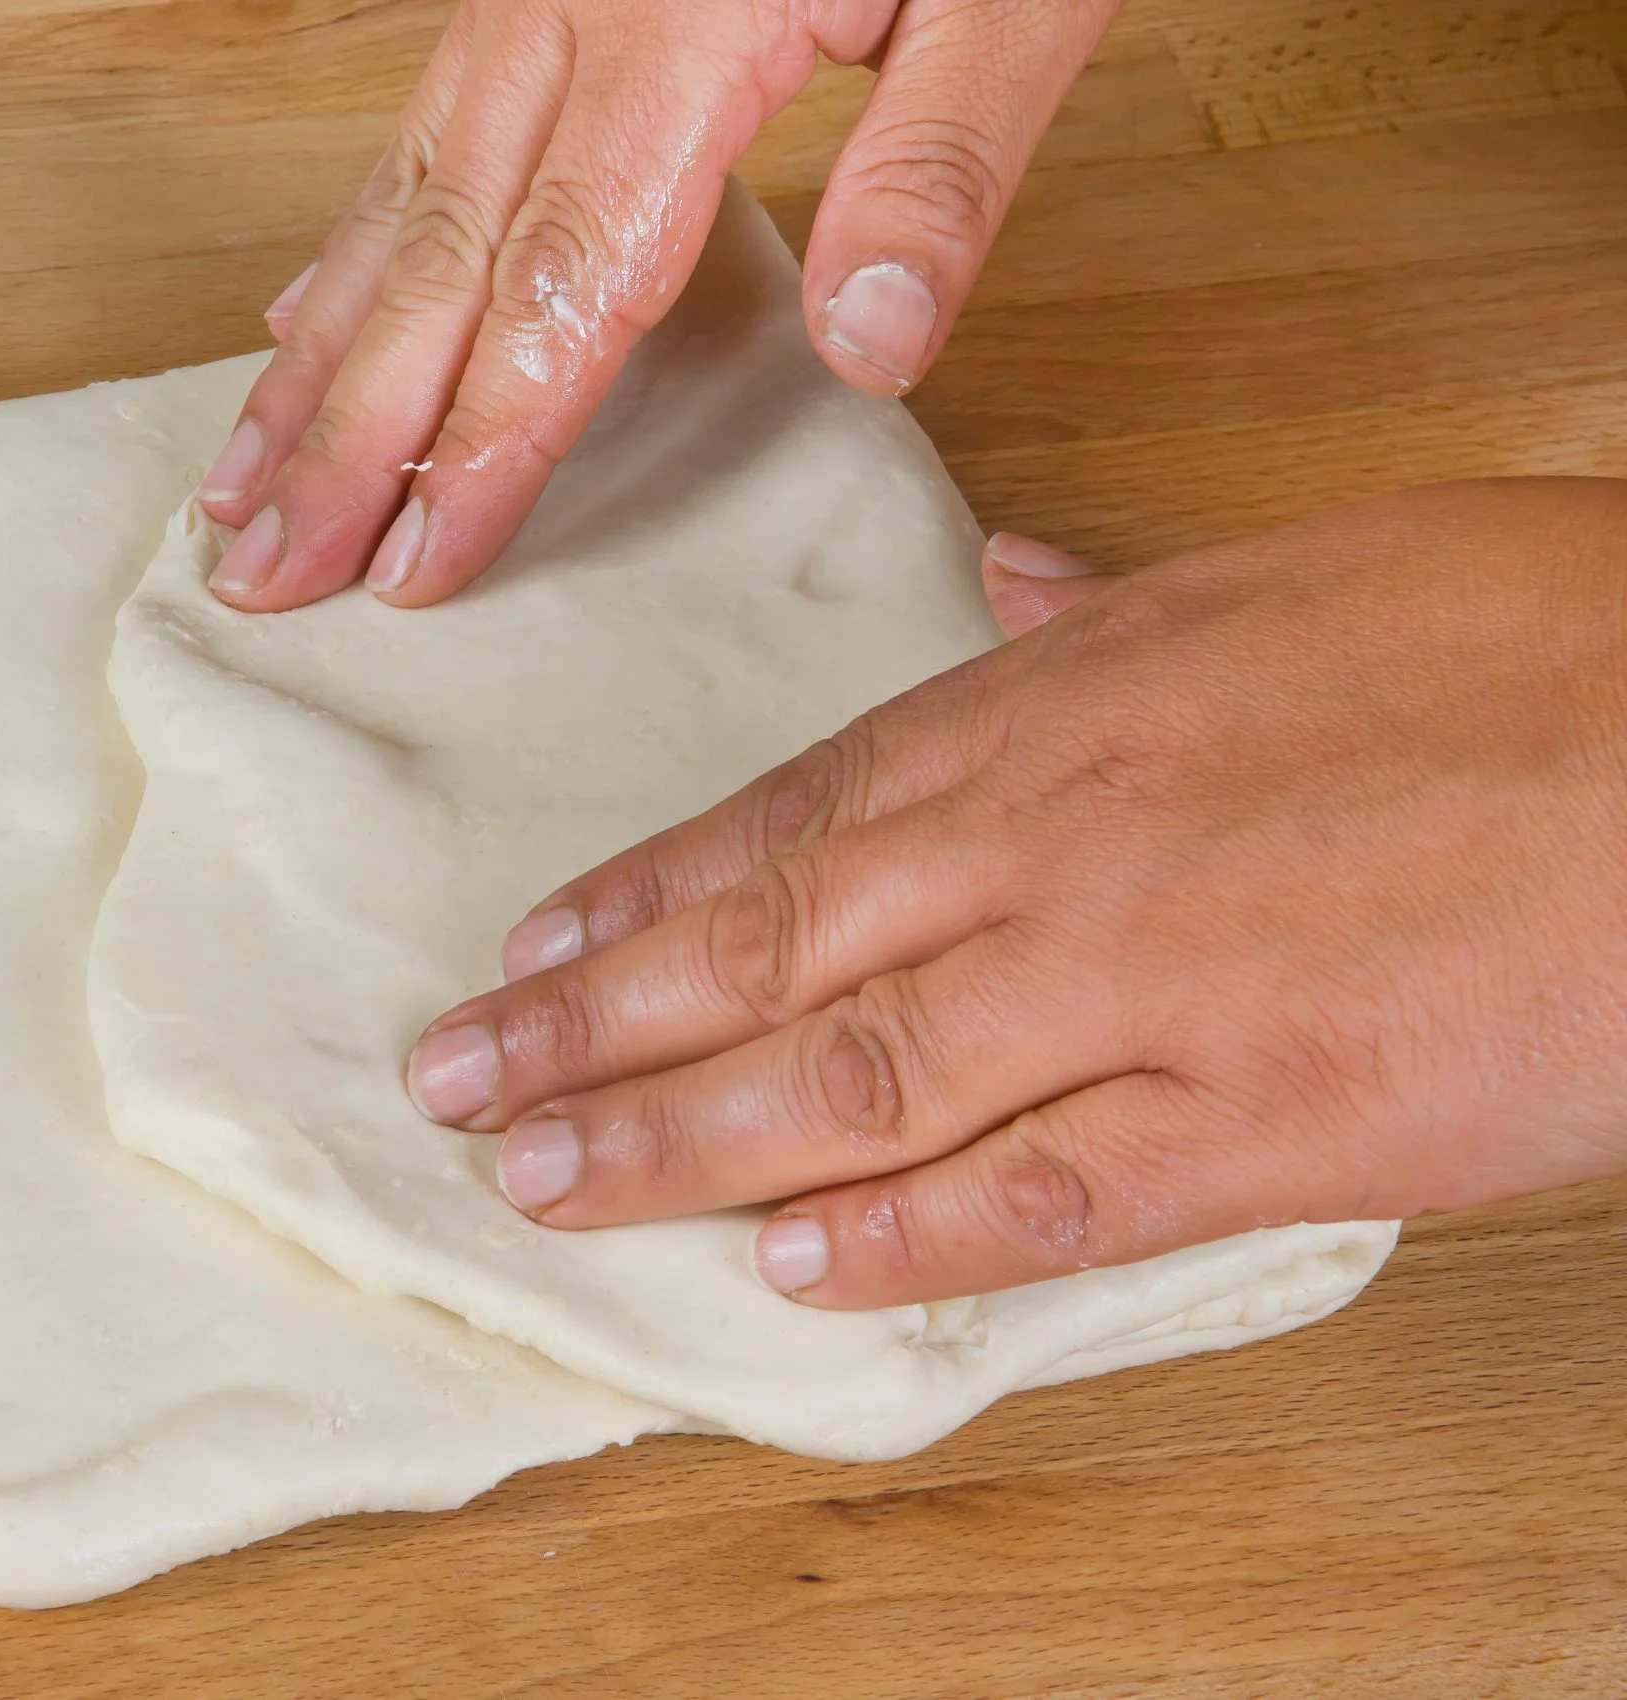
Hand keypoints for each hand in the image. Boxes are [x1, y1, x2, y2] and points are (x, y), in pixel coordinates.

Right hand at [196, 0, 1119, 612]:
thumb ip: (942, 165)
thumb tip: (867, 349)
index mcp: (684, 33)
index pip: (563, 284)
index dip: (485, 437)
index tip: (419, 561)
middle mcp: (572, 15)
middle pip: (437, 262)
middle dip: (347, 434)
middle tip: (264, 569)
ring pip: (396, 203)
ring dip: (313, 358)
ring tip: (240, 482)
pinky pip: (413, 133)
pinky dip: (345, 246)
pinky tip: (301, 319)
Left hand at [402, 479, 1626, 1306]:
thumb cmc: (1521, 640)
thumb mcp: (1287, 572)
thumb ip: (1115, 601)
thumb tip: (1005, 574)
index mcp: (1051, 716)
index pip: (779, 824)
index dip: (632, 904)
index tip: (523, 964)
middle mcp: (1051, 857)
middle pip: (765, 957)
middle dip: (591, 1034)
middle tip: (459, 1091)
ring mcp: (1140, 999)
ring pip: (851, 1085)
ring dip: (680, 1143)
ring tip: (551, 1185)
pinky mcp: (1260, 1128)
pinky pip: (1037, 1198)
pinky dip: (904, 1238)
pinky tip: (796, 1268)